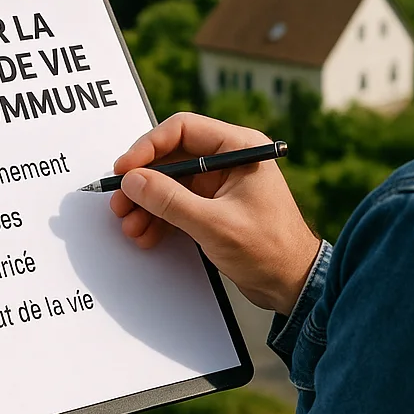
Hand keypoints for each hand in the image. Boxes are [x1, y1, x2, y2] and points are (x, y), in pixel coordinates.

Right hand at [111, 112, 321, 314]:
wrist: (292, 284)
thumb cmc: (270, 249)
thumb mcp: (214, 224)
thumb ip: (170, 201)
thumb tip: (133, 181)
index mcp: (240, 148)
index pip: (183, 129)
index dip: (148, 147)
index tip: (126, 169)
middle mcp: (229, 160)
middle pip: (172, 157)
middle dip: (143, 182)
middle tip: (121, 202)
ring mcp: (220, 184)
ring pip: (170, 183)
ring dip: (147, 203)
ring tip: (131, 225)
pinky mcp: (214, 207)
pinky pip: (177, 204)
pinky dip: (159, 217)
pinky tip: (146, 234)